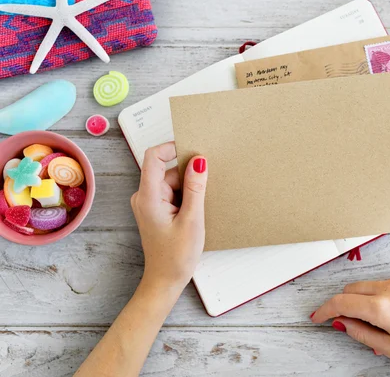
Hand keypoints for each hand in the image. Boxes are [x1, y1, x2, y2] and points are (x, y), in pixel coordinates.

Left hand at [130, 142, 207, 292]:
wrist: (165, 281)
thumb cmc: (176, 256)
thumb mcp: (192, 220)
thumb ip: (196, 188)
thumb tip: (199, 160)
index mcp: (149, 196)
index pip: (153, 157)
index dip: (172, 148)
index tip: (194, 150)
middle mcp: (144, 196)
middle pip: (167, 169)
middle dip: (188, 174)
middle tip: (205, 188)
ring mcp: (149, 203)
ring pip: (172, 181)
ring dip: (188, 188)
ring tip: (199, 207)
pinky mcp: (156, 209)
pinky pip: (172, 192)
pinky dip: (186, 196)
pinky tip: (195, 211)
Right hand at [310, 272, 389, 363]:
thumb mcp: (387, 346)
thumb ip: (359, 332)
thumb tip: (341, 322)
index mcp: (378, 306)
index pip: (341, 302)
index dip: (326, 310)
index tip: (318, 316)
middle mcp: (386, 287)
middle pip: (351, 289)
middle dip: (344, 303)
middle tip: (347, 320)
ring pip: (367, 285)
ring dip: (363, 298)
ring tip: (378, 319)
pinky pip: (385, 282)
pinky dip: (381, 293)